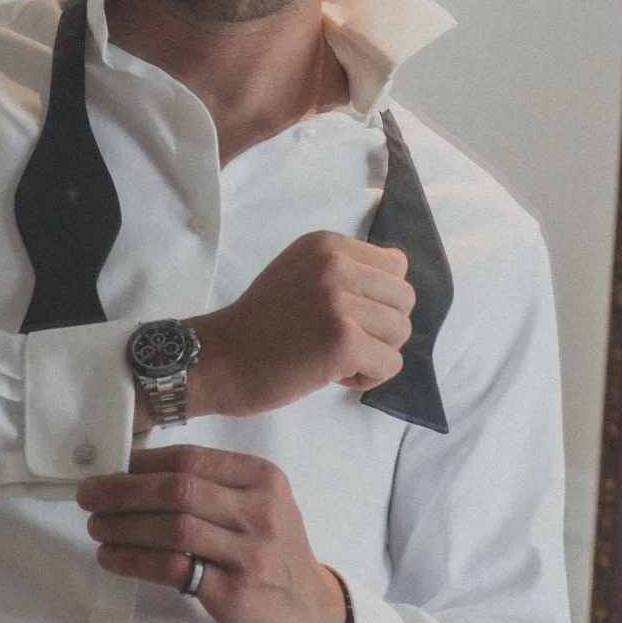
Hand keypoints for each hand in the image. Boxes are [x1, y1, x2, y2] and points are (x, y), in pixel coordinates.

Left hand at [77, 446, 351, 622]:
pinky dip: (133, 560)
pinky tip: (112, 557)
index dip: (142, 463)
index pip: (191, 458)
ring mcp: (249, 552)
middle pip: (178, 489)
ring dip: (122, 526)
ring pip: (172, 527)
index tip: (110, 470)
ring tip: (95, 527)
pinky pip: (171, 569)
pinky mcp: (233, 591)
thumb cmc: (273, 552)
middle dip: (123, 490)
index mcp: (263, 478)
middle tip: (88, 496)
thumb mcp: (261, 505)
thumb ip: (214, 486)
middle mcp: (260, 510)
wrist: (310, 612)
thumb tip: (136, 471)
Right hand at [184, 229, 412, 422]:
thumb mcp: (299, 272)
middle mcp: (335, 265)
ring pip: (400, 333)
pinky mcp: (343, 340)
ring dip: (373, 353)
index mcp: (326, 245)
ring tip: (332, 357)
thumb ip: (344, 268)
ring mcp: (339, 302)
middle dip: (380, 327)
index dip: (376, 299)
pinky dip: (366, 377)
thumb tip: (399, 271)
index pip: (395, 266)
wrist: (217, 358)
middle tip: (338, 341)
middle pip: (404, 300)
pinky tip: (331, 374)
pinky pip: (390, 364)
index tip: (341, 315)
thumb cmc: (258, 323)